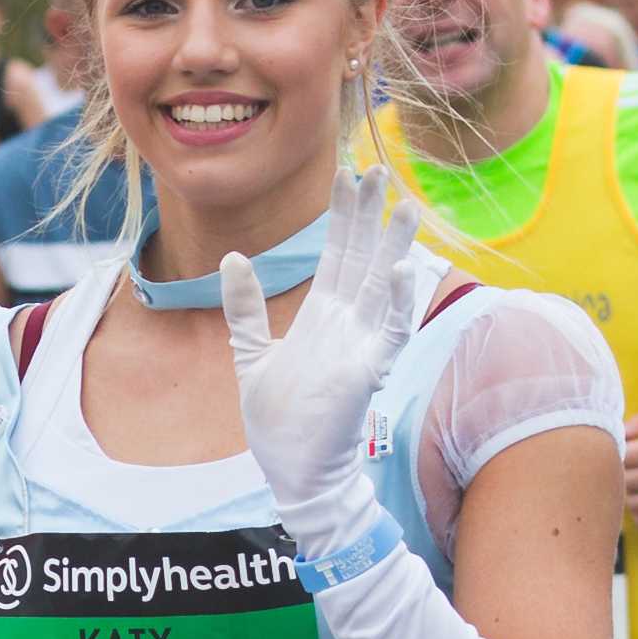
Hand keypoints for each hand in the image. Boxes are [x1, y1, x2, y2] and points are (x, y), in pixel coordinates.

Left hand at [218, 163, 424, 561]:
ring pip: (381, 286)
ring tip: (404, 204)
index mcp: (321, 315)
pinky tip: (398, 270)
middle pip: (362, 257)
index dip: (342, 213)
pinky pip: (389, 333)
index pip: (336, 252)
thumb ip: (244, 308)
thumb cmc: (278, 422)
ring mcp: (360, 345)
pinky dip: (395, 303)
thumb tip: (233, 257)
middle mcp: (345, 323)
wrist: (292, 472)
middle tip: (378, 166)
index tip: (346, 171)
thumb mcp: (250, 355)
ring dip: (393, 247)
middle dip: (369, 214)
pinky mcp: (367, 373)